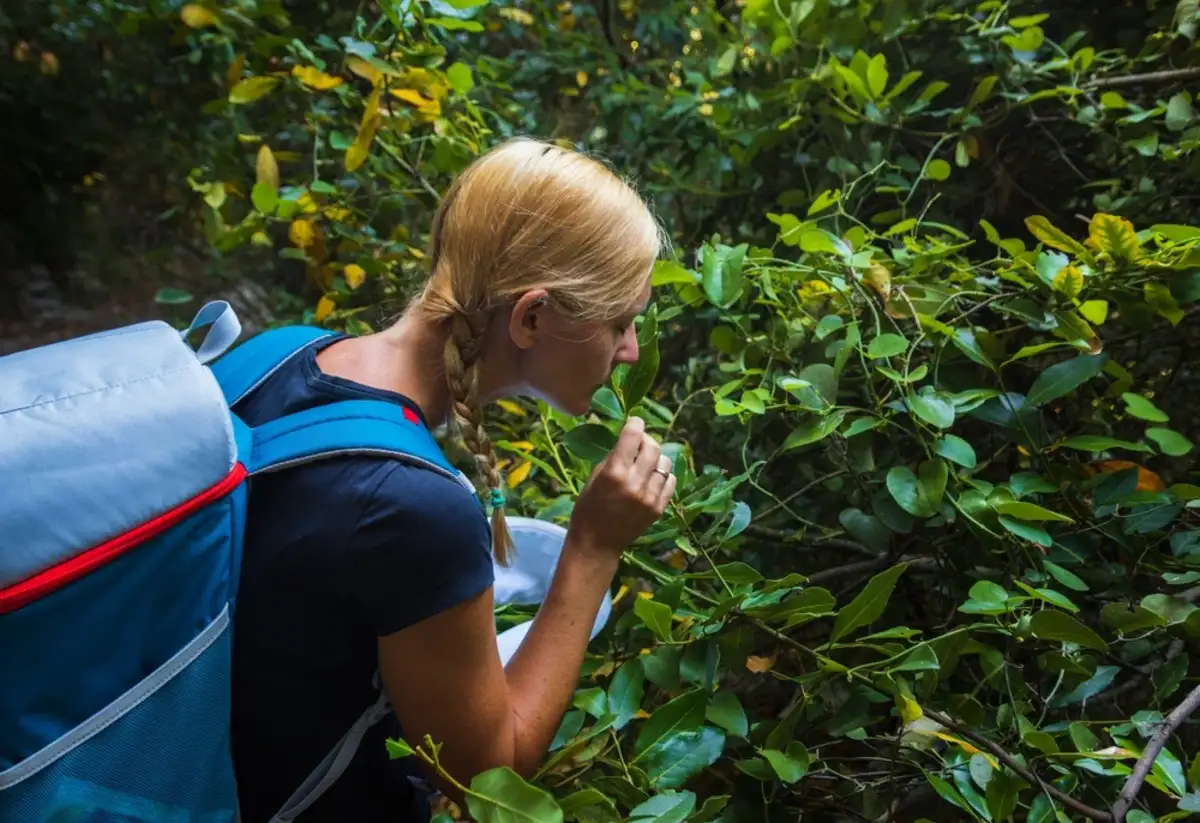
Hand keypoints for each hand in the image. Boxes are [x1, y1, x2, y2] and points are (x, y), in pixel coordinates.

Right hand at [567, 417, 675, 556]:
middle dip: (646, 440)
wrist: (597, 543)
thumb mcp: (594, 477)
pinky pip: (670, 481)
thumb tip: (630, 439)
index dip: (635, 424)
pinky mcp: (658, 508)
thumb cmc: (588, 508)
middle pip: (653, 447)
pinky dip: (662, 476)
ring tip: (645, 464)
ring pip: (665, 463)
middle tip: (639, 444)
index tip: (636, 421)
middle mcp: (635, 483)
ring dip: (655, 459)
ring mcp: (650, 497)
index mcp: (614, 473)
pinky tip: (651, 479)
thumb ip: (614, 457)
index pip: (632, 436)